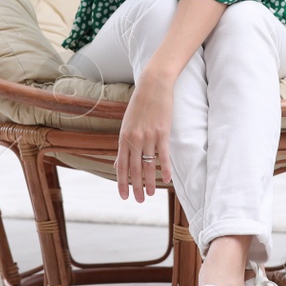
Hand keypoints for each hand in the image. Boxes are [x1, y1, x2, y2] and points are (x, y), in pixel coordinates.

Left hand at [116, 71, 173, 201]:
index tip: (124, 196)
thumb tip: (118, 163)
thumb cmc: (140, 104)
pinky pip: (163, 155)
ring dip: (149, 182)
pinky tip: (167, 180)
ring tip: (150, 194)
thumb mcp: (127, 124)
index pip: (121, 166)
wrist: (153, 85)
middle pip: (135, 169)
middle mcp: (134, 139)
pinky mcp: (163, 132)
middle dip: (136, 187)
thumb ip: (124, 145)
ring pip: (148, 165)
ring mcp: (149, 136)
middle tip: (138, 200)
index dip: (122, 182)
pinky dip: (165, 169)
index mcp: (123, 138)